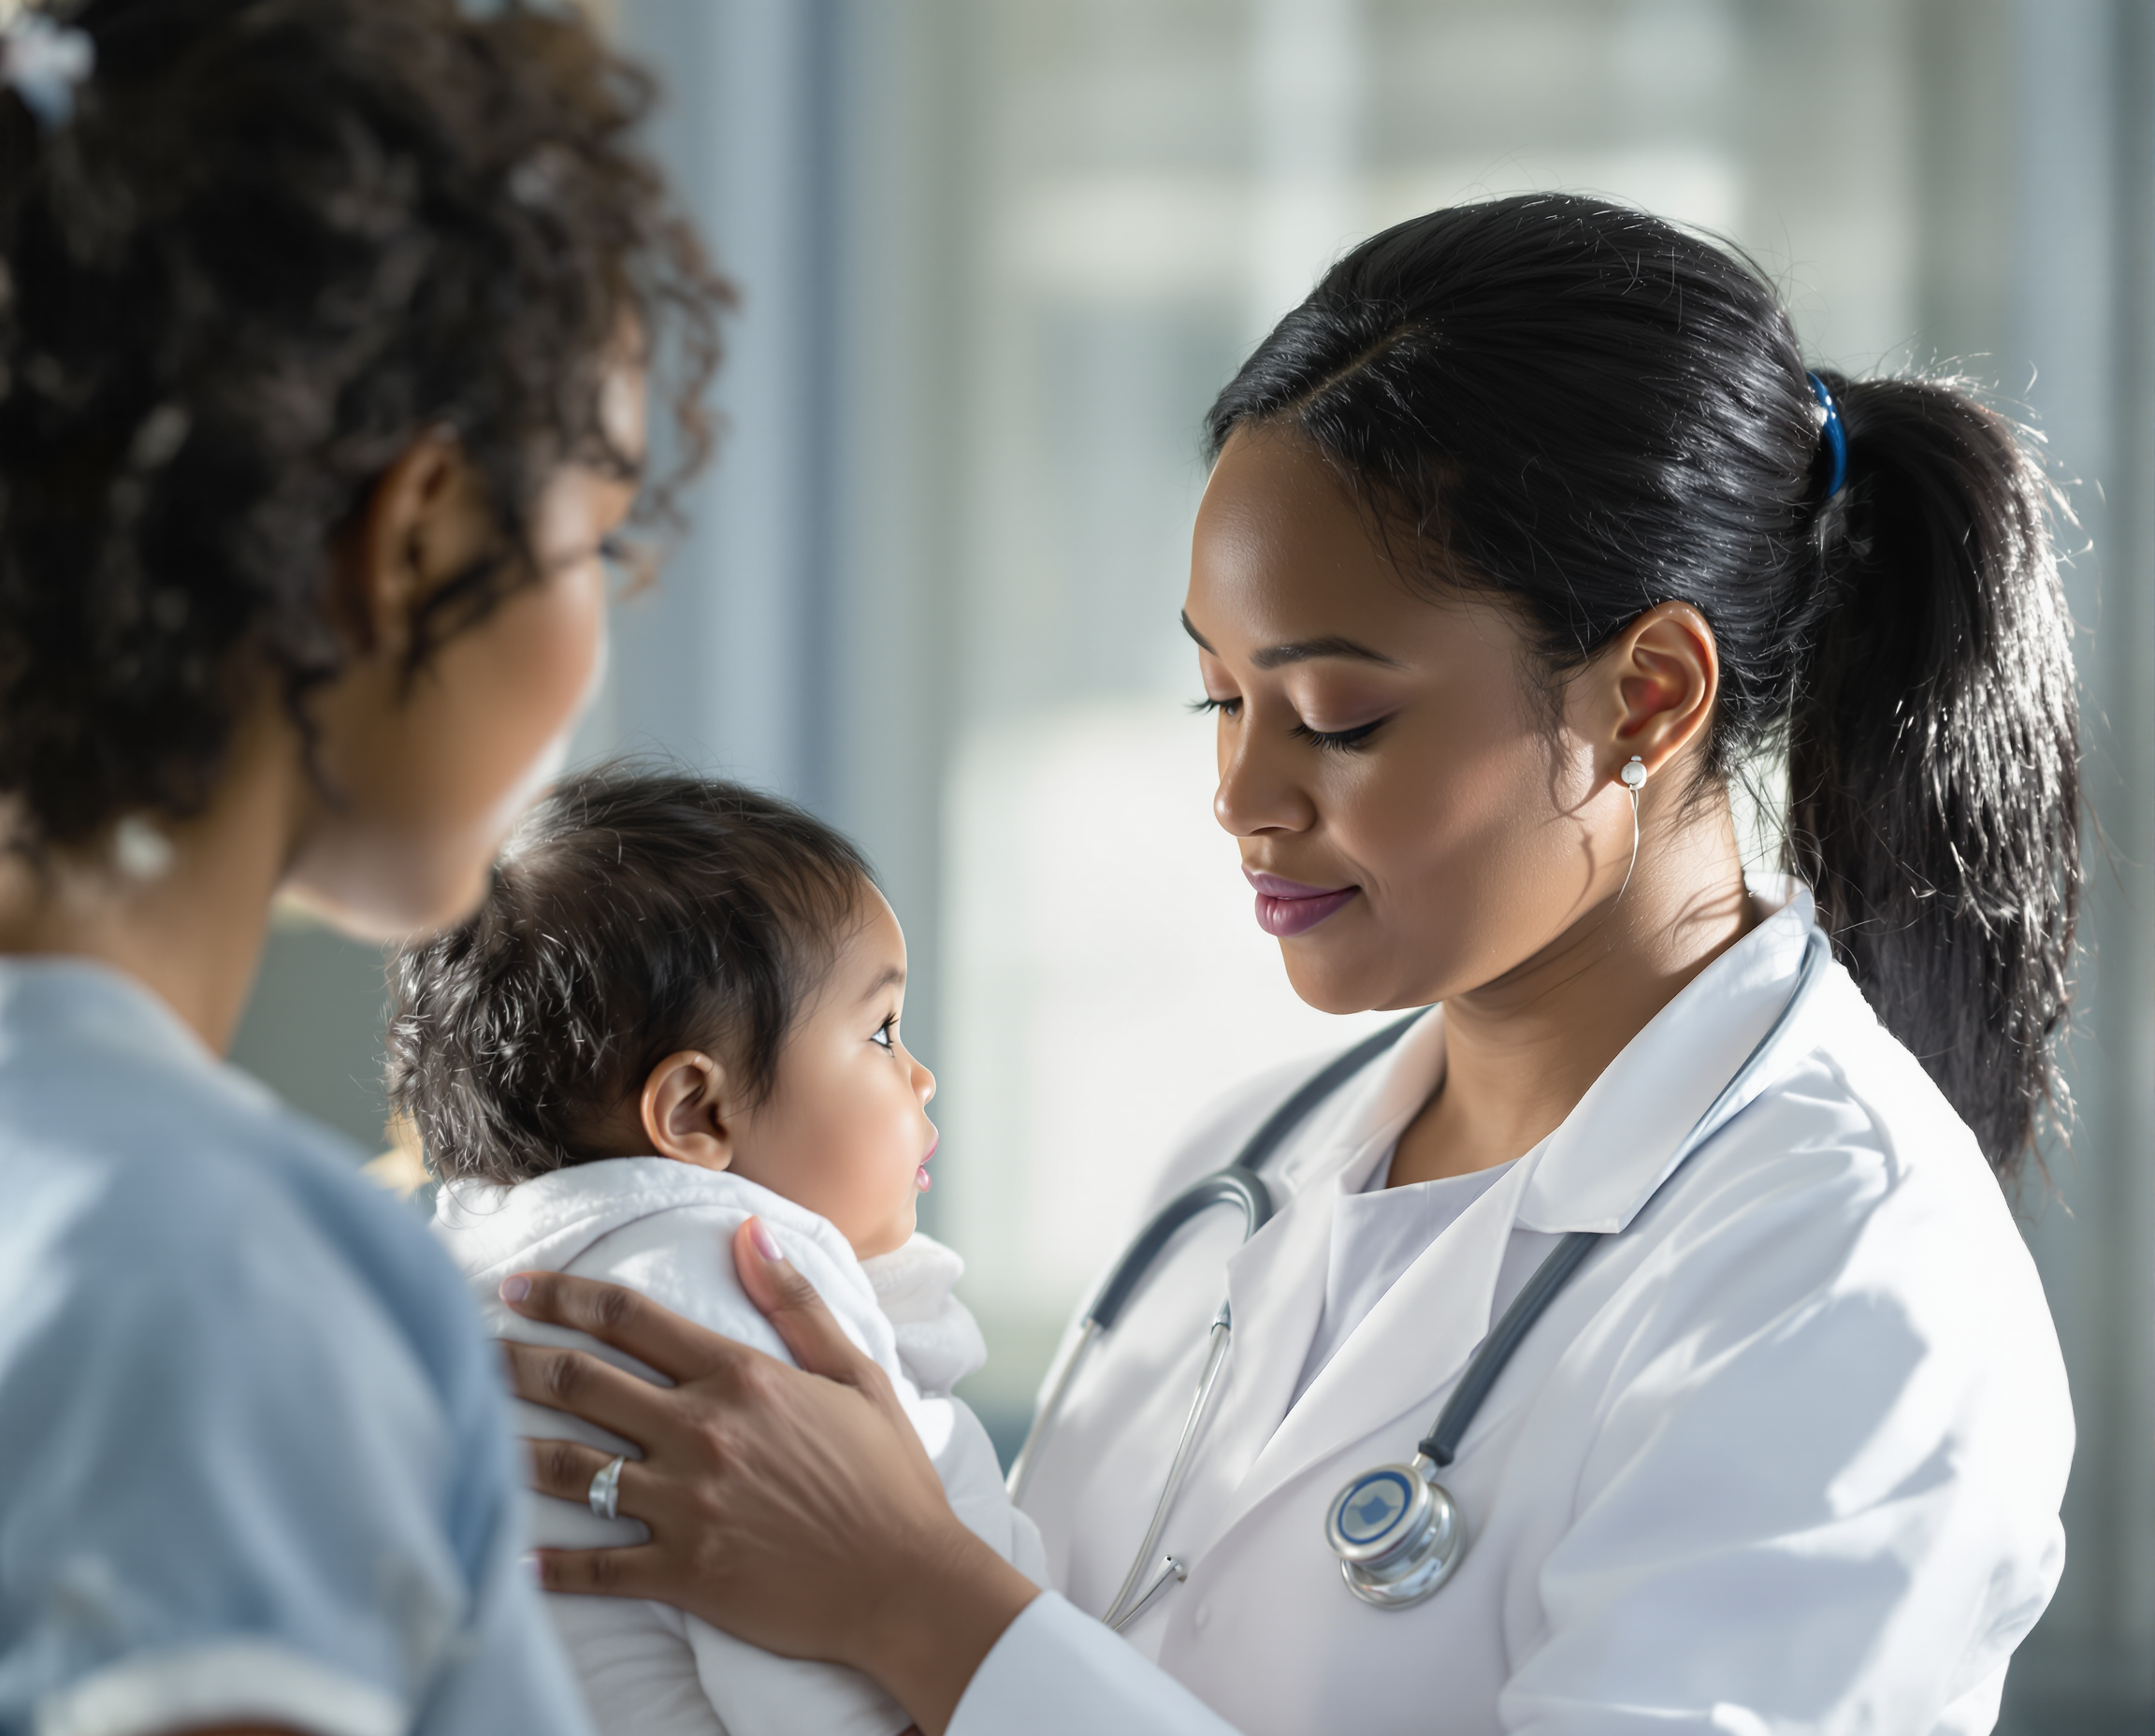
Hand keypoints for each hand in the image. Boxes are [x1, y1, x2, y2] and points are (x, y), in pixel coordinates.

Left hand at [500, 1218, 1038, 1733]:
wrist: (910, 1582)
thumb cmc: (889, 1477)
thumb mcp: (856, 1374)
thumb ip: (796, 1303)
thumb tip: (750, 1232)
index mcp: (740, 1377)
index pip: (631, 1320)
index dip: (564, 1296)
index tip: (516, 1286)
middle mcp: (701, 1431)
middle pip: (581, 1381)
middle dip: (513, 1358)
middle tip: (466, 1345)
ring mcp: (686, 1503)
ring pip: (570, 1467)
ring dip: (509, 1444)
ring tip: (465, 1427)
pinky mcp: (683, 1571)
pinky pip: (596, 1566)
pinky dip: (548, 1565)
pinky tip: (512, 1557)